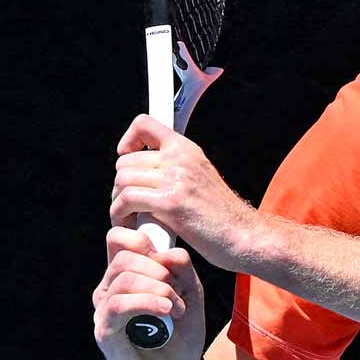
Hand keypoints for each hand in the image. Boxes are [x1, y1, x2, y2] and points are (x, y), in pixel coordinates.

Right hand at [92, 225, 206, 359]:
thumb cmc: (181, 334)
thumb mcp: (191, 293)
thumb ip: (181, 268)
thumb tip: (168, 251)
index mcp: (127, 273)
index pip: (120, 237)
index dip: (145, 239)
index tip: (171, 262)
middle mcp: (110, 287)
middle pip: (124, 254)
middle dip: (159, 268)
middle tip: (180, 292)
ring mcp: (104, 308)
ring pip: (123, 277)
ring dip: (159, 288)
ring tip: (177, 309)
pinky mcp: (104, 330)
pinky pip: (118, 304)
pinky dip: (147, 302)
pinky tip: (167, 311)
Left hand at [109, 114, 258, 269]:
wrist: (242, 235)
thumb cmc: (220, 215)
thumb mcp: (200, 177)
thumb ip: (175, 169)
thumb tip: (145, 172)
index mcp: (187, 149)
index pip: (144, 125)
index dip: (128, 140)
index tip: (126, 156)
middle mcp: (180, 159)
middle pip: (125, 161)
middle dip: (121, 185)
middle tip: (127, 203)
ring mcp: (175, 179)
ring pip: (123, 180)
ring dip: (118, 203)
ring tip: (128, 217)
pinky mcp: (169, 203)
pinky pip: (126, 200)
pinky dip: (120, 215)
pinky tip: (129, 224)